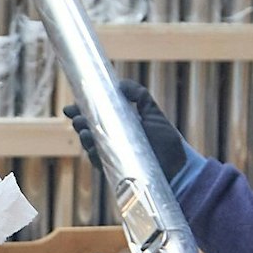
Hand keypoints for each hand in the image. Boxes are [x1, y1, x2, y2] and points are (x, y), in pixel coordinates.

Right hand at [62, 79, 188, 182]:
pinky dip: (91, 151)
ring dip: (83, 134)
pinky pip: (98, 160)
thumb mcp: (153, 113)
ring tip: (81, 127)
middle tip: (75, 114)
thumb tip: (120, 83)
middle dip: (79, 121)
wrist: (178, 168)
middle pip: (89, 129)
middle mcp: (113, 140)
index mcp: (119, 125)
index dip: (82, 109)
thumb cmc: (167, 142)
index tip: (73, 104)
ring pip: (91, 144)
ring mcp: (112, 155)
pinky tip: (89, 141)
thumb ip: (140, 96)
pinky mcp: (114, 169)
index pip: (96, 116)